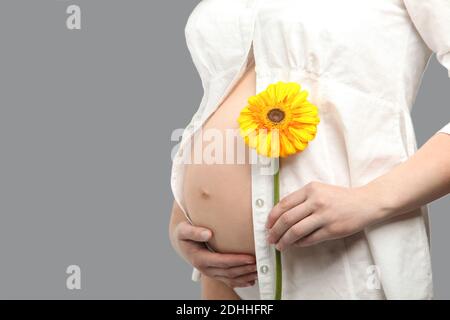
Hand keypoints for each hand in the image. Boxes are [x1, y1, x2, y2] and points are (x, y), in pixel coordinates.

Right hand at [173, 221, 257, 287]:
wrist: (182, 242)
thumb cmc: (184, 234)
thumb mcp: (184, 230)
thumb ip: (194, 231)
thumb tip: (208, 234)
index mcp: (199, 258)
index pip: (222, 261)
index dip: (237, 261)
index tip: (250, 258)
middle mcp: (205, 269)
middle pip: (229, 272)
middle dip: (245, 269)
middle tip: (260, 263)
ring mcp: (210, 273)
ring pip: (231, 278)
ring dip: (246, 276)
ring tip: (259, 270)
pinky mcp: (215, 274)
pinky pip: (229, 281)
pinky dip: (241, 282)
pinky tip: (251, 279)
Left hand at [265, 181, 384, 249]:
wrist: (365, 202)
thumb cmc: (339, 197)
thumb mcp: (319, 190)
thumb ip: (301, 199)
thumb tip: (279, 215)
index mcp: (310, 189)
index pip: (284, 204)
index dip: (272, 217)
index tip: (267, 225)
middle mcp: (316, 201)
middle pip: (287, 219)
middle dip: (274, 231)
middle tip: (270, 238)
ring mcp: (324, 216)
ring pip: (296, 231)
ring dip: (284, 240)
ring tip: (279, 245)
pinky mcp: (332, 230)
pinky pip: (309, 239)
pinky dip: (299, 243)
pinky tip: (295, 245)